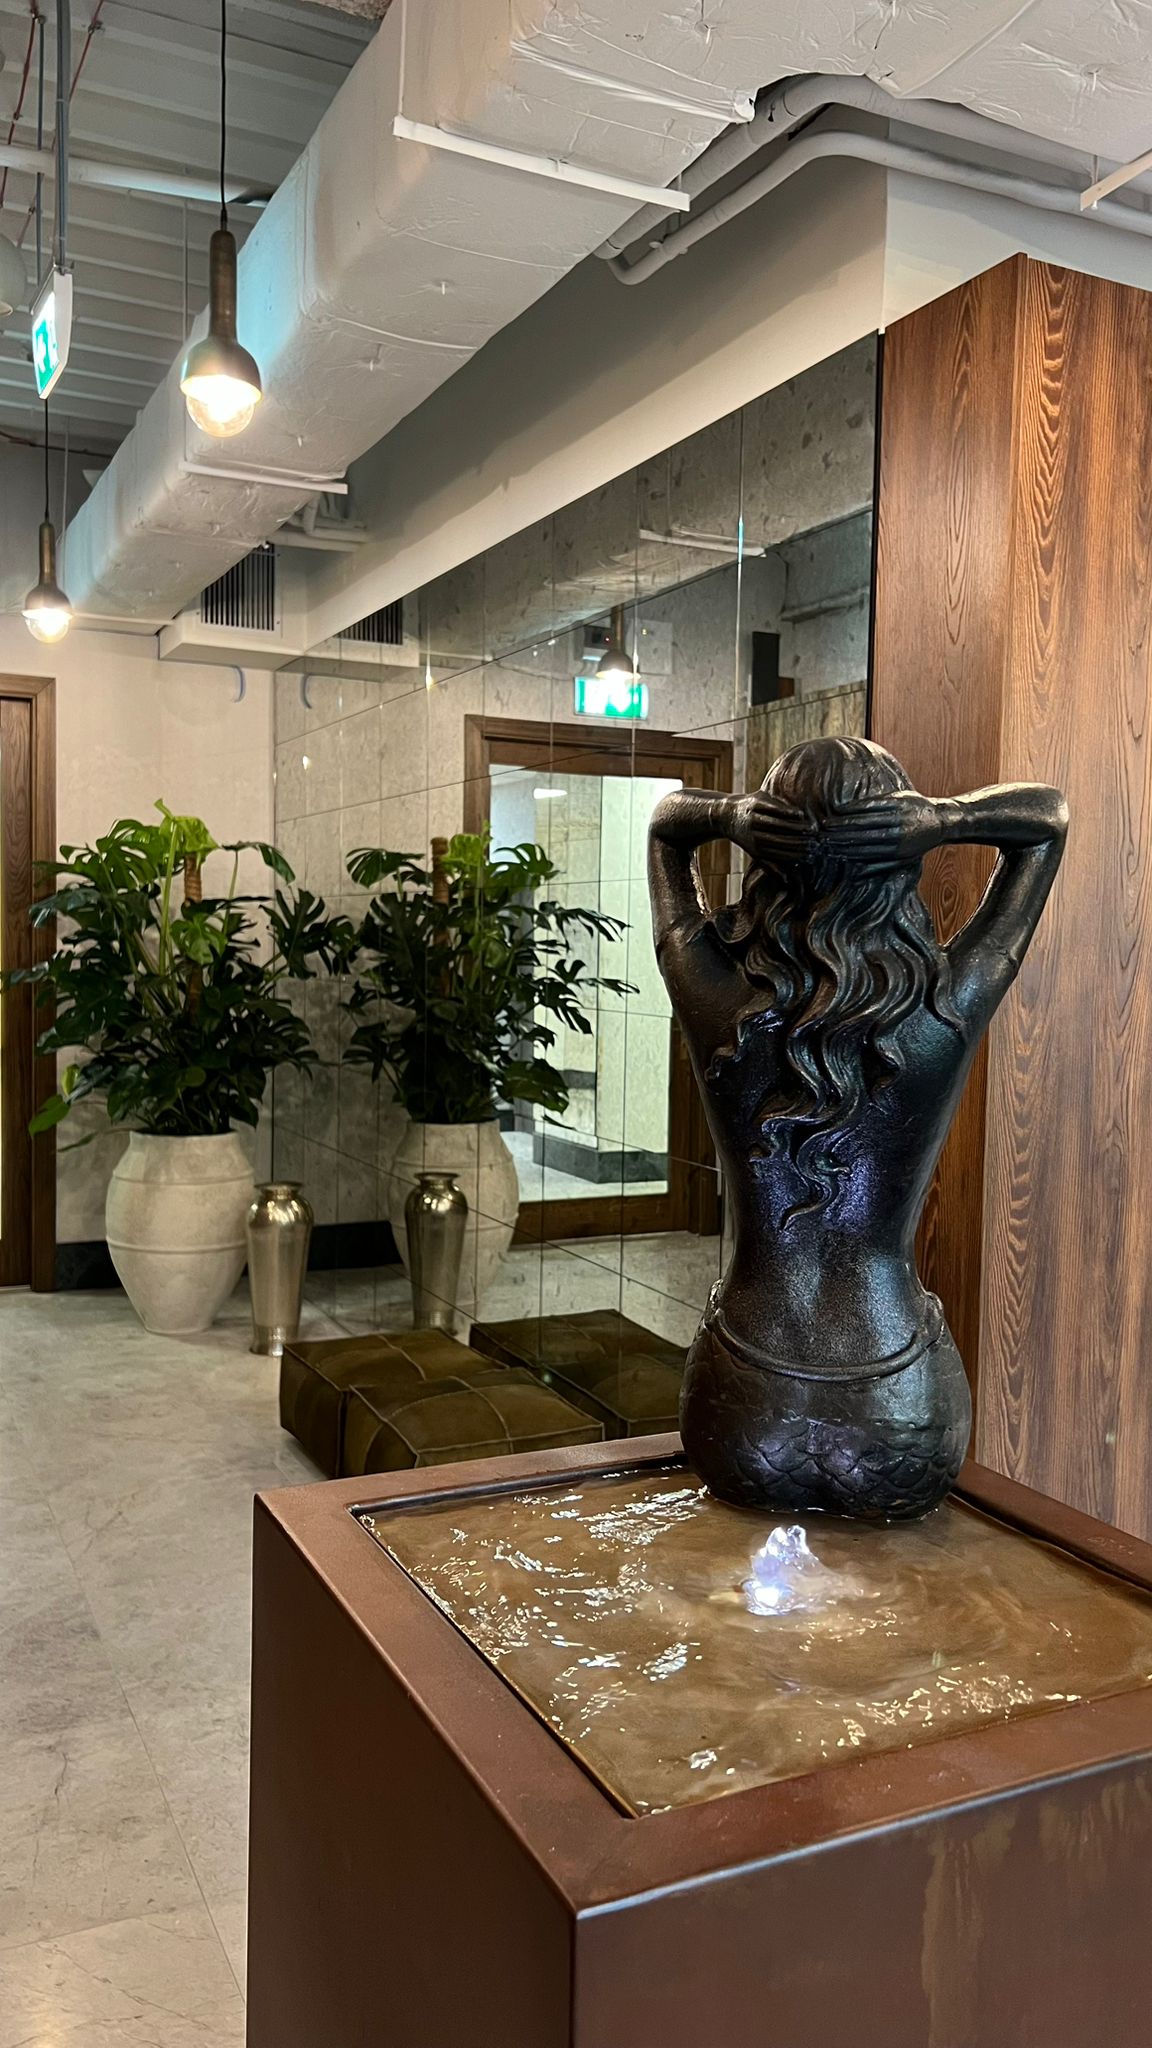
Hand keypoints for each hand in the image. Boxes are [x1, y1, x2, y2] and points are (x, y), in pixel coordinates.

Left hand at [728, 792, 817, 864]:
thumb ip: (770, 865)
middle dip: (802, 841)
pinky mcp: (755, 803)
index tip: (812, 854)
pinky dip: (788, 812)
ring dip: (798, 827)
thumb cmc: (746, 836)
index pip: (782, 854)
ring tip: (812, 829)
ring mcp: (754, 818)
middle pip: (783, 839)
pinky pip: (774, 809)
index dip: (798, 855)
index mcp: (757, 848)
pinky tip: (800, 815)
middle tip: (817, 841)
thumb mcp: (755, 852)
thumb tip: (787, 880)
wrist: (725, 815)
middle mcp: (754, 834)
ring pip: (780, 824)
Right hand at [820, 792, 957, 867]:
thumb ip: (880, 867)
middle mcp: (897, 834)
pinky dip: (857, 806)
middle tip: (822, 836)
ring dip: (845, 821)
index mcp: (897, 850)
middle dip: (840, 836)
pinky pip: (875, 804)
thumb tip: (855, 876)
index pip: (865, 851)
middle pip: (862, 835)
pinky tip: (843, 808)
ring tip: (828, 823)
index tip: (828, 851)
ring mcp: (899, 816)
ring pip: (866, 819)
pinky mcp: (900, 801)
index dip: (845, 851)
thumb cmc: (918, 843)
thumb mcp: (903, 860)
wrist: (942, 821)